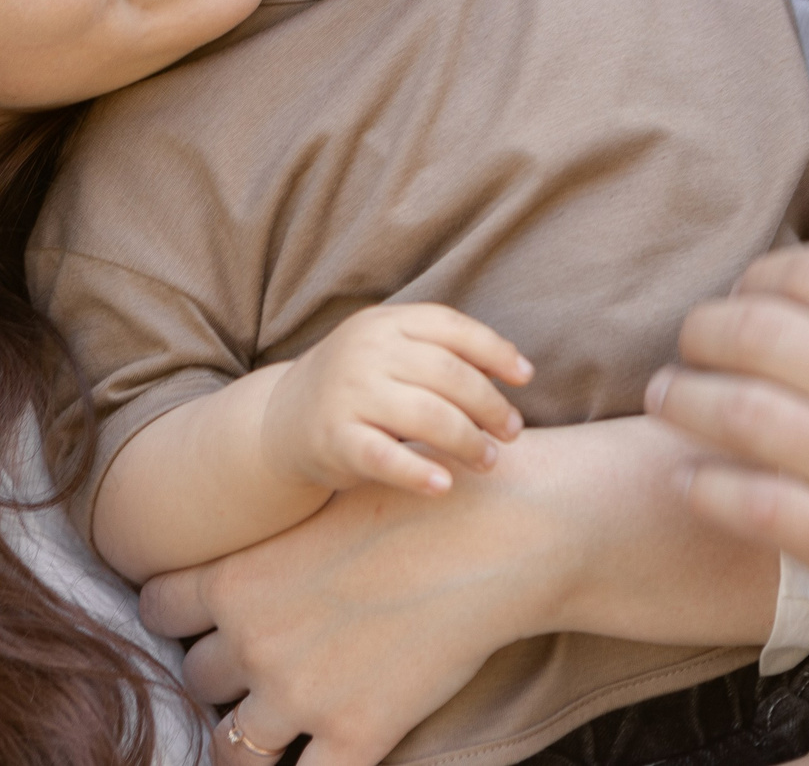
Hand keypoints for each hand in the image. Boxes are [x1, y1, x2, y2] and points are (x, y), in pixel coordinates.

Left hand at [141, 416, 779, 765]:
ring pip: (232, 743)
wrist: (498, 534)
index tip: (202, 615)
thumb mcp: (328, 504)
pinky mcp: (356, 734)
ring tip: (285, 713)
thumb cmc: (423, 499)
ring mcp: (300, 696)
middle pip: (196, 677)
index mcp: (239, 577)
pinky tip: (330, 747)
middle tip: (262, 657)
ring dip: (253, 730)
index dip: (177, 614)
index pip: (158, 608)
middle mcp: (254, 641)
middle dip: (223, 671)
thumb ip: (279, 540)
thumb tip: (260, 553)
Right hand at [264, 303, 531, 495]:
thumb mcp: (394, 352)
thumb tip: (516, 367)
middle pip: (447, 373)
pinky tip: (443, 486)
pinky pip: (384, 456)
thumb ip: (444, 352)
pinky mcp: (334, 438)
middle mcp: (366, 351)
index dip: (495, 350)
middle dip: (489, 404)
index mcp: (386, 322)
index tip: (525, 377)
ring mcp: (348, 393)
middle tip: (511, 432)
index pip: (451, 327)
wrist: (283, 419)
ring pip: (425, 415)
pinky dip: (417, 472)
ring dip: (467, 441)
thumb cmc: (361, 384)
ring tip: (488, 460)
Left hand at [647, 246, 808, 664]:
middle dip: (703, 330)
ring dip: (683, 398)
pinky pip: (752, 503)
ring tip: (666, 396)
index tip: (744, 297)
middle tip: (689, 343)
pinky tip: (690, 474)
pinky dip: (705, 482)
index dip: (757, 277)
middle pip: (756, 332)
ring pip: (739, 413)